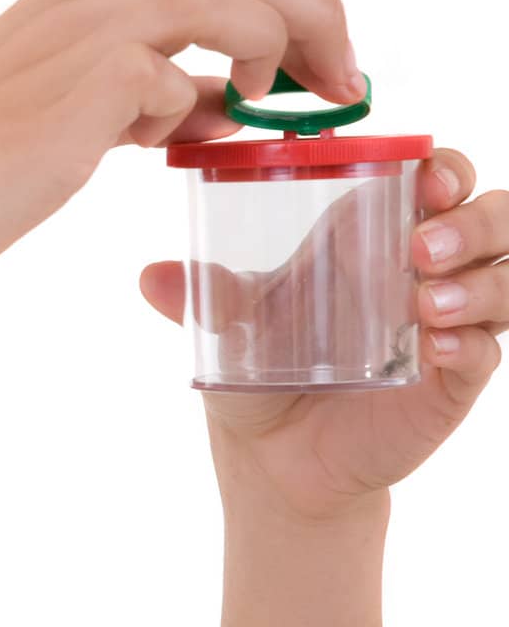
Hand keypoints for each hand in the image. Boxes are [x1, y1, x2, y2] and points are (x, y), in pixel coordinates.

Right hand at [0, 0, 367, 327]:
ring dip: (287, 43)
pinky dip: (207, 103)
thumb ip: (123, 107)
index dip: (276, 16)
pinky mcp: (83, 88)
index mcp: (66, 9)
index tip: (302, 76)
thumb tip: (198, 107)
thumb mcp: (45, 131)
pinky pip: (183, 71)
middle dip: (313, 11)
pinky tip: (191, 146)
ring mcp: (81, 38)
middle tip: (341, 79)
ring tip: (298, 106)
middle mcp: (79, 5)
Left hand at [138, 149, 504, 521]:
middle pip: (494, 217)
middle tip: (422, 247)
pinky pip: (487, 349)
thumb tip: (151, 276)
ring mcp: (448, 324)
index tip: (425, 177)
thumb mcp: (231, 329)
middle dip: (474, 219)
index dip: (444, 168)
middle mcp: (424, 271)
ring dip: (480, 282)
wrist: (274, 459)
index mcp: (373, 237)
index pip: (437, 178)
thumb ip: (204, 297)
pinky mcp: (454, 379)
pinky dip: (471, 341)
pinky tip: (436, 344)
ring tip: (425, 303)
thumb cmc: (261, 372)